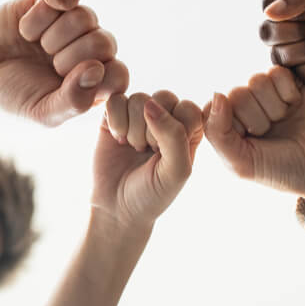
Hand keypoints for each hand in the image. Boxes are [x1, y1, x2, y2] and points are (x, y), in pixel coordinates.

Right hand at [0, 0, 128, 125]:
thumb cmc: (16, 94)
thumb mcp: (41, 112)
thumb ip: (74, 101)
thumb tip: (97, 70)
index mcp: (97, 81)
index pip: (119, 75)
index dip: (95, 77)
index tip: (66, 82)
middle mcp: (92, 50)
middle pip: (104, 43)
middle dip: (70, 56)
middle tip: (50, 64)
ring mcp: (75, 23)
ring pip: (85, 18)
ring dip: (53, 36)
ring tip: (39, 46)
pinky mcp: (55, 1)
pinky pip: (59, 0)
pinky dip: (37, 18)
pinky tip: (26, 30)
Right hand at [94, 91, 203, 228]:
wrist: (117, 209)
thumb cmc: (153, 193)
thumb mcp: (176, 171)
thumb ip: (174, 135)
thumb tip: (151, 104)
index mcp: (189, 129)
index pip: (188, 107)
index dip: (175, 129)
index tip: (165, 154)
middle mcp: (166, 118)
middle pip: (164, 97)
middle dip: (152, 129)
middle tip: (147, 151)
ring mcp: (140, 115)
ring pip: (139, 98)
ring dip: (133, 128)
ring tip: (132, 148)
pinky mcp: (115, 115)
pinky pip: (116, 100)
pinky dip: (116, 121)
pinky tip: (118, 139)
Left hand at [203, 67, 304, 212]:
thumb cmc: (281, 171)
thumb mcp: (243, 164)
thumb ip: (218, 134)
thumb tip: (216, 95)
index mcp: (228, 125)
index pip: (216, 107)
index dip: (236, 123)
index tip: (252, 141)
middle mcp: (245, 106)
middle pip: (238, 92)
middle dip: (258, 117)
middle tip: (273, 132)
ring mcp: (268, 93)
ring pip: (257, 80)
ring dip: (274, 105)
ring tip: (284, 120)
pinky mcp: (290, 82)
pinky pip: (278, 72)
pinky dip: (288, 91)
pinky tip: (296, 105)